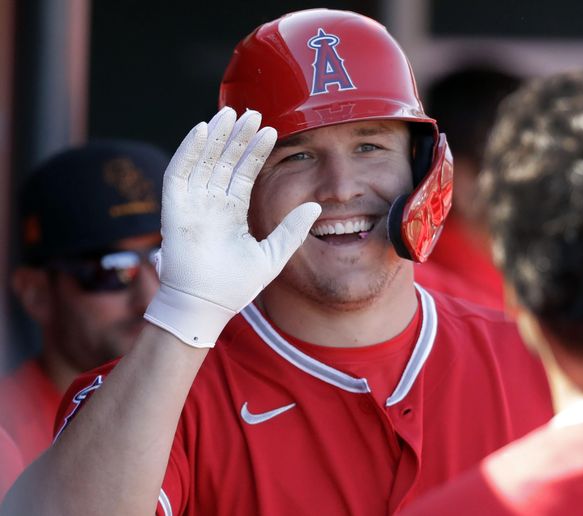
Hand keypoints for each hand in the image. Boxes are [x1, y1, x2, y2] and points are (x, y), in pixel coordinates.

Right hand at [144, 108, 320, 347]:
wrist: (207, 305)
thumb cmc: (236, 286)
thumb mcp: (273, 254)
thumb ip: (292, 229)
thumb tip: (316, 206)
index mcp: (232, 212)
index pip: (244, 172)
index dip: (255, 151)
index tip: (270, 130)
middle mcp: (211, 203)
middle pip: (224, 160)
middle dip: (237, 136)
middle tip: (252, 112)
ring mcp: (192, 203)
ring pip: (203, 160)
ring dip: (215, 136)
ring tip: (230, 113)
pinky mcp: (174, 207)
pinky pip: (179, 172)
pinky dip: (188, 150)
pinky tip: (202, 130)